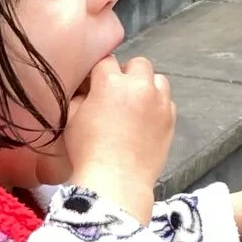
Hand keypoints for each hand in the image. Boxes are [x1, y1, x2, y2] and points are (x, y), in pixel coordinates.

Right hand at [60, 54, 173, 221]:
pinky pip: (167, 101)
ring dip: (147, 86)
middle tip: (117, 93)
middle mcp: (139, 86)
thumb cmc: (88, 152)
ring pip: (158, 79)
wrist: (116, 181)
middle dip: (127, 73)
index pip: (106, 60)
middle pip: (138, 64)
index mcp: (110, 82)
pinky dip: (158, 105)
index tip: (95, 83)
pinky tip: (146, 119)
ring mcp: (159, 102)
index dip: (99, 72)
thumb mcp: (71, 119)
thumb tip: (86, 89)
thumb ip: (79, 97)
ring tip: (136, 103)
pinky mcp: (170, 119)